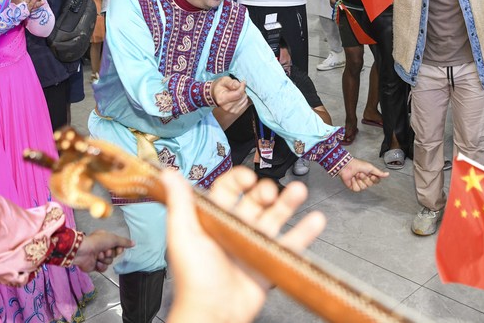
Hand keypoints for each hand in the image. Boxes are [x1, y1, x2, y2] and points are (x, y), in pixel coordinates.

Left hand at [73, 230, 132, 272]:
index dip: (119, 249)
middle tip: (105, 251)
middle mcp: (103, 248)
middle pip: (114, 254)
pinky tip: (96, 262)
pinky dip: (100, 266)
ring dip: (104, 259)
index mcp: (106, 239)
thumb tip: (134, 243)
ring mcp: (98, 257)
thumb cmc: (97, 242)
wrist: (82, 251)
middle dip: (110, 254)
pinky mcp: (95, 266)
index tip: (117, 249)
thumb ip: (124, 242)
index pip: (118, 246)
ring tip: (98, 256)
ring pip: (109, 262)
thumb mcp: (113, 239)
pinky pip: (104, 268)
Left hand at [163, 166, 324, 322]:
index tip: (248, 178)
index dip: (239, 180)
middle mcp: (235, 228)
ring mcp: (254, 244)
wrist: (213, 313)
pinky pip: (290, 243)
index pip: (228, 190)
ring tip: (298, 192)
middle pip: (255, 200)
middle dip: (265, 191)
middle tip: (270, 192)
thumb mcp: (183, 235)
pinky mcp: (269, 261)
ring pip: (275, 217)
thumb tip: (168, 174)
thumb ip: (180, 202)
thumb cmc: (194, 279)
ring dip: (288, 203)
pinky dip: (304, 232)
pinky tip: (315, 220)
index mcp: (214, 219)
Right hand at [211, 77, 249, 114]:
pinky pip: (245, 103)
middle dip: (242, 90)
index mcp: (222, 99)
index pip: (238, 94)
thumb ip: (231, 82)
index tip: (242, 82)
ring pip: (244, 100)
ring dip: (243, 94)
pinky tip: (237, 96)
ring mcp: (231, 110)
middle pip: (241, 97)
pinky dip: (243, 98)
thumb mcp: (224, 80)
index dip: (242, 87)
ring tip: (236, 91)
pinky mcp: (235, 112)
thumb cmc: (220, 87)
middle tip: (237, 87)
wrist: (216, 94)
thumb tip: (238, 85)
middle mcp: (226, 107)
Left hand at [338, 159, 387, 191]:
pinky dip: (354, 183)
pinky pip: (357, 189)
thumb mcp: (370, 168)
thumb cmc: (359, 165)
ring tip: (355, 175)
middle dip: (365, 178)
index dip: (374, 179)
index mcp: (370, 175)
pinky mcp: (353, 187)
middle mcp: (365, 180)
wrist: (347, 166)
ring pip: (364, 187)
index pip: (376, 181)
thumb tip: (388, 174)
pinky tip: (352, 179)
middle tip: (360, 173)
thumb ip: (379, 173)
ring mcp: (359, 184)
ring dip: (359, 180)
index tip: (371, 175)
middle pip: (370, 184)